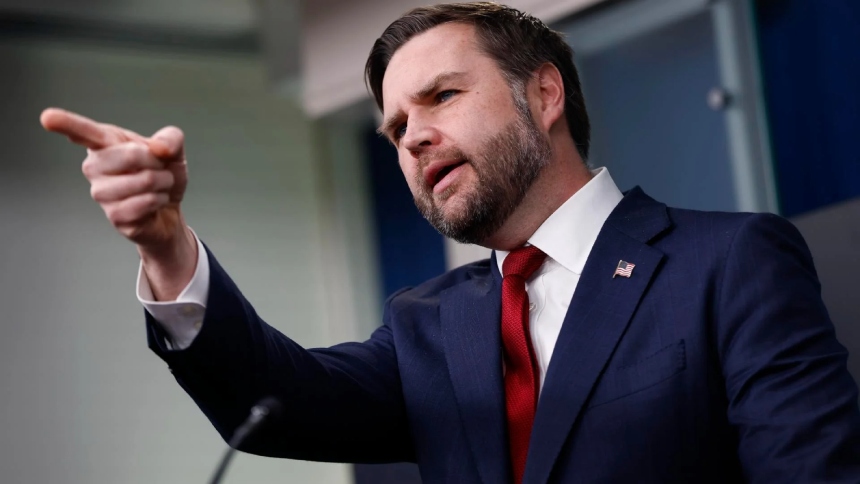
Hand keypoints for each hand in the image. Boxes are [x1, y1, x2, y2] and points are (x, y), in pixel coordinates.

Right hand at [40, 107, 188, 249]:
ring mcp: (101, 193)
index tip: (47, 118)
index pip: (83, 132)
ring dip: (162, 183)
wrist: (169, 209)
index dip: (66, 123)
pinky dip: (159, 200)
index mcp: (105, 143)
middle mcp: (95, 167)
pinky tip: (155, 203)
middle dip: (157, 162)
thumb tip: (159, 148)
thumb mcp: (173, 150)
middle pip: (130, 155)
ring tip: (158, 186)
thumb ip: (171, 139)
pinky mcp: (114, 216)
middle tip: (159, 168)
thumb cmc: (163, 173)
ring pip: (143, 181)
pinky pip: (144, 203)